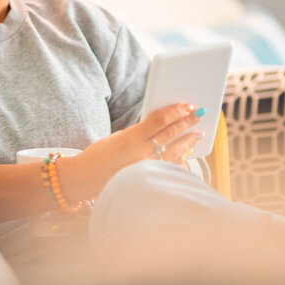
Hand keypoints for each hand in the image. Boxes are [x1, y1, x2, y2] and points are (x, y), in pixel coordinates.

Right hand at [58, 103, 203, 201]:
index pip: (160, 121)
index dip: (175, 111)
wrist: (85, 179)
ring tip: (198, 133)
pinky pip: (171, 167)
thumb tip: (161, 127)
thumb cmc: (98, 156)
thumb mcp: (117, 137)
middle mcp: (142, 154)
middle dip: (188, 121)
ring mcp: (147, 169)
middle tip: (199, 113)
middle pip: (171, 134)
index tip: (186, 105)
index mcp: (131, 139)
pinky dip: (180, 159)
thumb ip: (139, 132)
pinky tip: (187, 153)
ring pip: (176, 151)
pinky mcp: (148, 179)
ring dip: (188, 141)